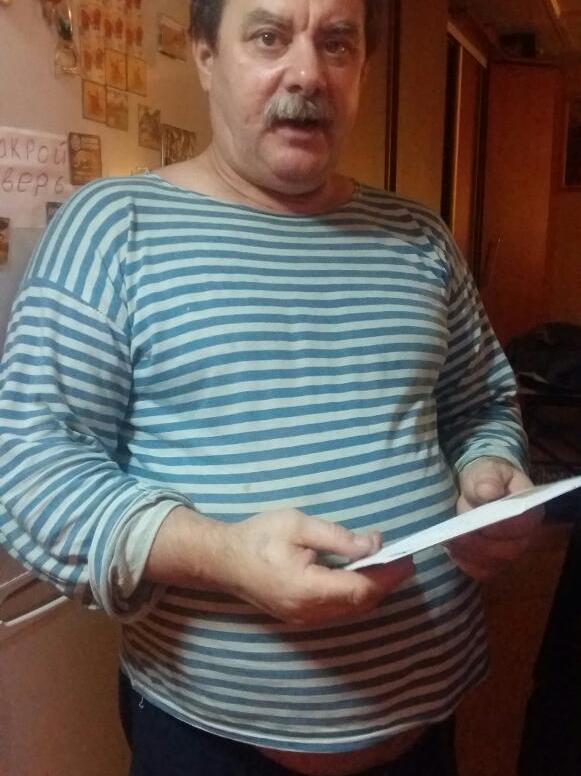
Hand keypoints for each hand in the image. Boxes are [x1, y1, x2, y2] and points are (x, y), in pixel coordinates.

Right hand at [220, 508, 414, 624]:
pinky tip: (361, 575)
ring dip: (372, 590)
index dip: (388, 575)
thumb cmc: (259, 537)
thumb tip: (374, 545)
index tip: (407, 558)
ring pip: (351, 611)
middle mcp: (309, 612)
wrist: (223, 559)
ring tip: (387, 565)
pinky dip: (355, 595)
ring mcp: (304, 619)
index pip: (360, 588)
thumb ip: (338, 537)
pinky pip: (338, 611)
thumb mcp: (299, 525)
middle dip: (385, 583)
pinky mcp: (300, 618)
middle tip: (402, 558)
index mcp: (308, 589)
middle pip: (360, 604)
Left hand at [447, 457, 542, 580]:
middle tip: (458, 535)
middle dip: (481, 545)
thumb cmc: (487, 477)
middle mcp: (524, 536)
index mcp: (530, 511)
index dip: (501, 526)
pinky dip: (467, 564)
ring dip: (471, 555)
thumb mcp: (487, 471)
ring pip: (494, 563)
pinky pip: (483, 571)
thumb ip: (488, 479)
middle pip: (509, 550)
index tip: (478, 521)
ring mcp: (509, 551)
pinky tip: (453, 552)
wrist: (482, 486)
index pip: (522, 524)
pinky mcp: (493, 560)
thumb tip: (488, 492)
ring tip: (450, 542)